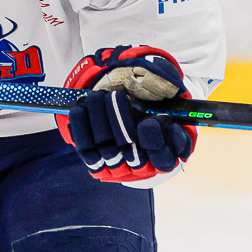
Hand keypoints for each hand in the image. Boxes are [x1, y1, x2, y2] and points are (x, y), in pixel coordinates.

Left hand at [58, 46, 195, 185]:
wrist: (124, 101)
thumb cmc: (150, 96)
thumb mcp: (166, 89)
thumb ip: (169, 87)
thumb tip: (171, 85)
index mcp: (168, 152)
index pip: (164, 158)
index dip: (156, 142)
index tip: (149, 122)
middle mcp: (145, 164)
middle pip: (134, 156)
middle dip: (123, 124)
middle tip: (118, 97)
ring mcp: (120, 166)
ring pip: (108, 151)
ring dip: (101, 122)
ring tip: (98, 96)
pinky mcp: (97, 162)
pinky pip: (87, 151)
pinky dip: (82, 129)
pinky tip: (81, 108)